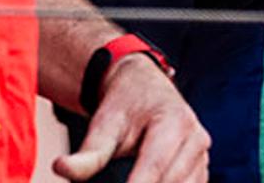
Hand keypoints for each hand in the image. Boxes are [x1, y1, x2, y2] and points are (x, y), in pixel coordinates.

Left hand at [56, 52, 208, 182]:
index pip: (155, 165)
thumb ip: (88, 152)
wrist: (144, 88)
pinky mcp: (200, 165)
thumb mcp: (104, 124)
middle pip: (172, 181)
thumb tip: (61, 168)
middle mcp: (195, 137)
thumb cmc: (125, 106)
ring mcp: (202, 153)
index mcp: (174, 122)